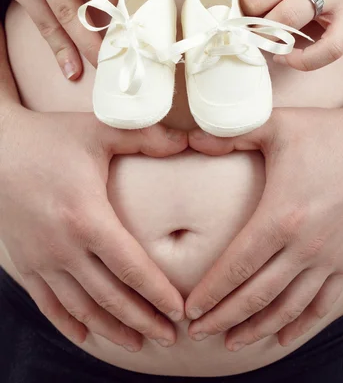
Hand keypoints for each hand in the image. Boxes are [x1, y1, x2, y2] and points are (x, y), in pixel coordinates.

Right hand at [0, 107, 186, 350]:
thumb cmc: (51, 138)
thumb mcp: (100, 130)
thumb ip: (146, 136)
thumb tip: (188, 141)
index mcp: (86, 217)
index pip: (130, 267)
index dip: (157, 293)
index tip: (179, 311)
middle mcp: (63, 246)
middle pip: (110, 297)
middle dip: (143, 320)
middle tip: (170, 336)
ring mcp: (41, 258)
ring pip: (81, 307)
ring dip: (111, 329)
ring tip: (138, 341)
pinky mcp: (24, 262)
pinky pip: (47, 303)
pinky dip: (68, 323)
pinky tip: (86, 335)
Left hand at [185, 105, 342, 349]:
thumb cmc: (324, 131)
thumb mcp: (275, 124)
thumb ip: (230, 134)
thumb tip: (191, 139)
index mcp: (281, 215)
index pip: (237, 266)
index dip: (211, 292)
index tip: (188, 309)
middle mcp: (306, 245)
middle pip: (257, 295)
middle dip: (223, 318)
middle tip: (197, 332)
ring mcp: (329, 256)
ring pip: (288, 307)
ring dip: (257, 328)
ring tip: (232, 341)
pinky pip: (323, 303)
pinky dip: (300, 324)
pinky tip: (282, 337)